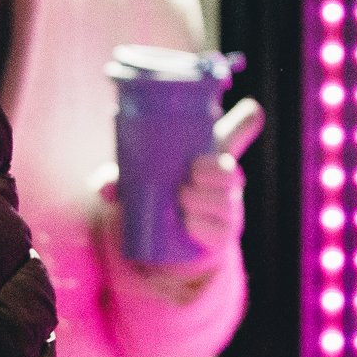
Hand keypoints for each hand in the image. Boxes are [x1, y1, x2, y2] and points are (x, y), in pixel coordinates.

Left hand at [97, 108, 253, 305]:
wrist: (171, 247)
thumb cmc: (157, 198)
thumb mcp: (138, 185)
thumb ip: (120, 181)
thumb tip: (103, 187)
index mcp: (208, 158)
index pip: (234, 135)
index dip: (245, 122)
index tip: (253, 110)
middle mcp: (223, 182)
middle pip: (231, 171)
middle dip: (216, 170)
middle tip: (192, 171)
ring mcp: (225, 210)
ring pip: (225, 201)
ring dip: (203, 198)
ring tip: (182, 198)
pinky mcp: (221, 237)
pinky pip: (218, 231)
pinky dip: (201, 225)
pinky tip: (189, 223)